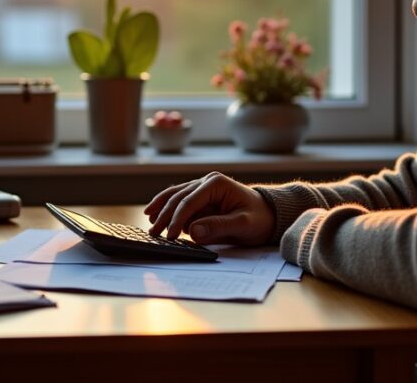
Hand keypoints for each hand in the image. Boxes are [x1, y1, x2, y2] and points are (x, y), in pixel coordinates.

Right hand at [144, 172, 274, 245]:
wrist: (267, 215)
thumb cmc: (258, 218)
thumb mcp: (243, 224)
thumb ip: (219, 226)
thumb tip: (193, 231)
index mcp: (216, 183)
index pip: (190, 201)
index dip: (177, 218)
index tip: (169, 235)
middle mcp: (206, 181)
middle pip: (178, 198)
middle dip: (165, 215)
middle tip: (154, 233)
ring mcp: (201, 188)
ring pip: (174, 196)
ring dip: (161, 208)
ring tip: (149, 221)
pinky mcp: (199, 197)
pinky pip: (178, 200)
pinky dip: (165, 207)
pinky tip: (153, 214)